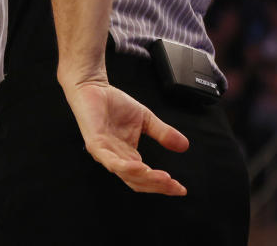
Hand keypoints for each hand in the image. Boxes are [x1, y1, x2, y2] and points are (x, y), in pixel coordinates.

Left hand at [62, 78, 188, 194]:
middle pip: (138, 181)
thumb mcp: (146, 120)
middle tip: (175, 186)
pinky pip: (110, 160)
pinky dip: (125, 167)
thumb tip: (184, 145)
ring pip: (125, 174)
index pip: (146, 177)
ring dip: (146, 179)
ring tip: (163, 179)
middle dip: (158, 186)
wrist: (92, 87)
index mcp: (127, 155)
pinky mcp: (95, 143)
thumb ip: (163, 133)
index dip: (163, 185)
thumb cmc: (113, 104)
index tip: (181, 189)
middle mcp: (116, 158)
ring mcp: (104, 153)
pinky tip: (139, 167)